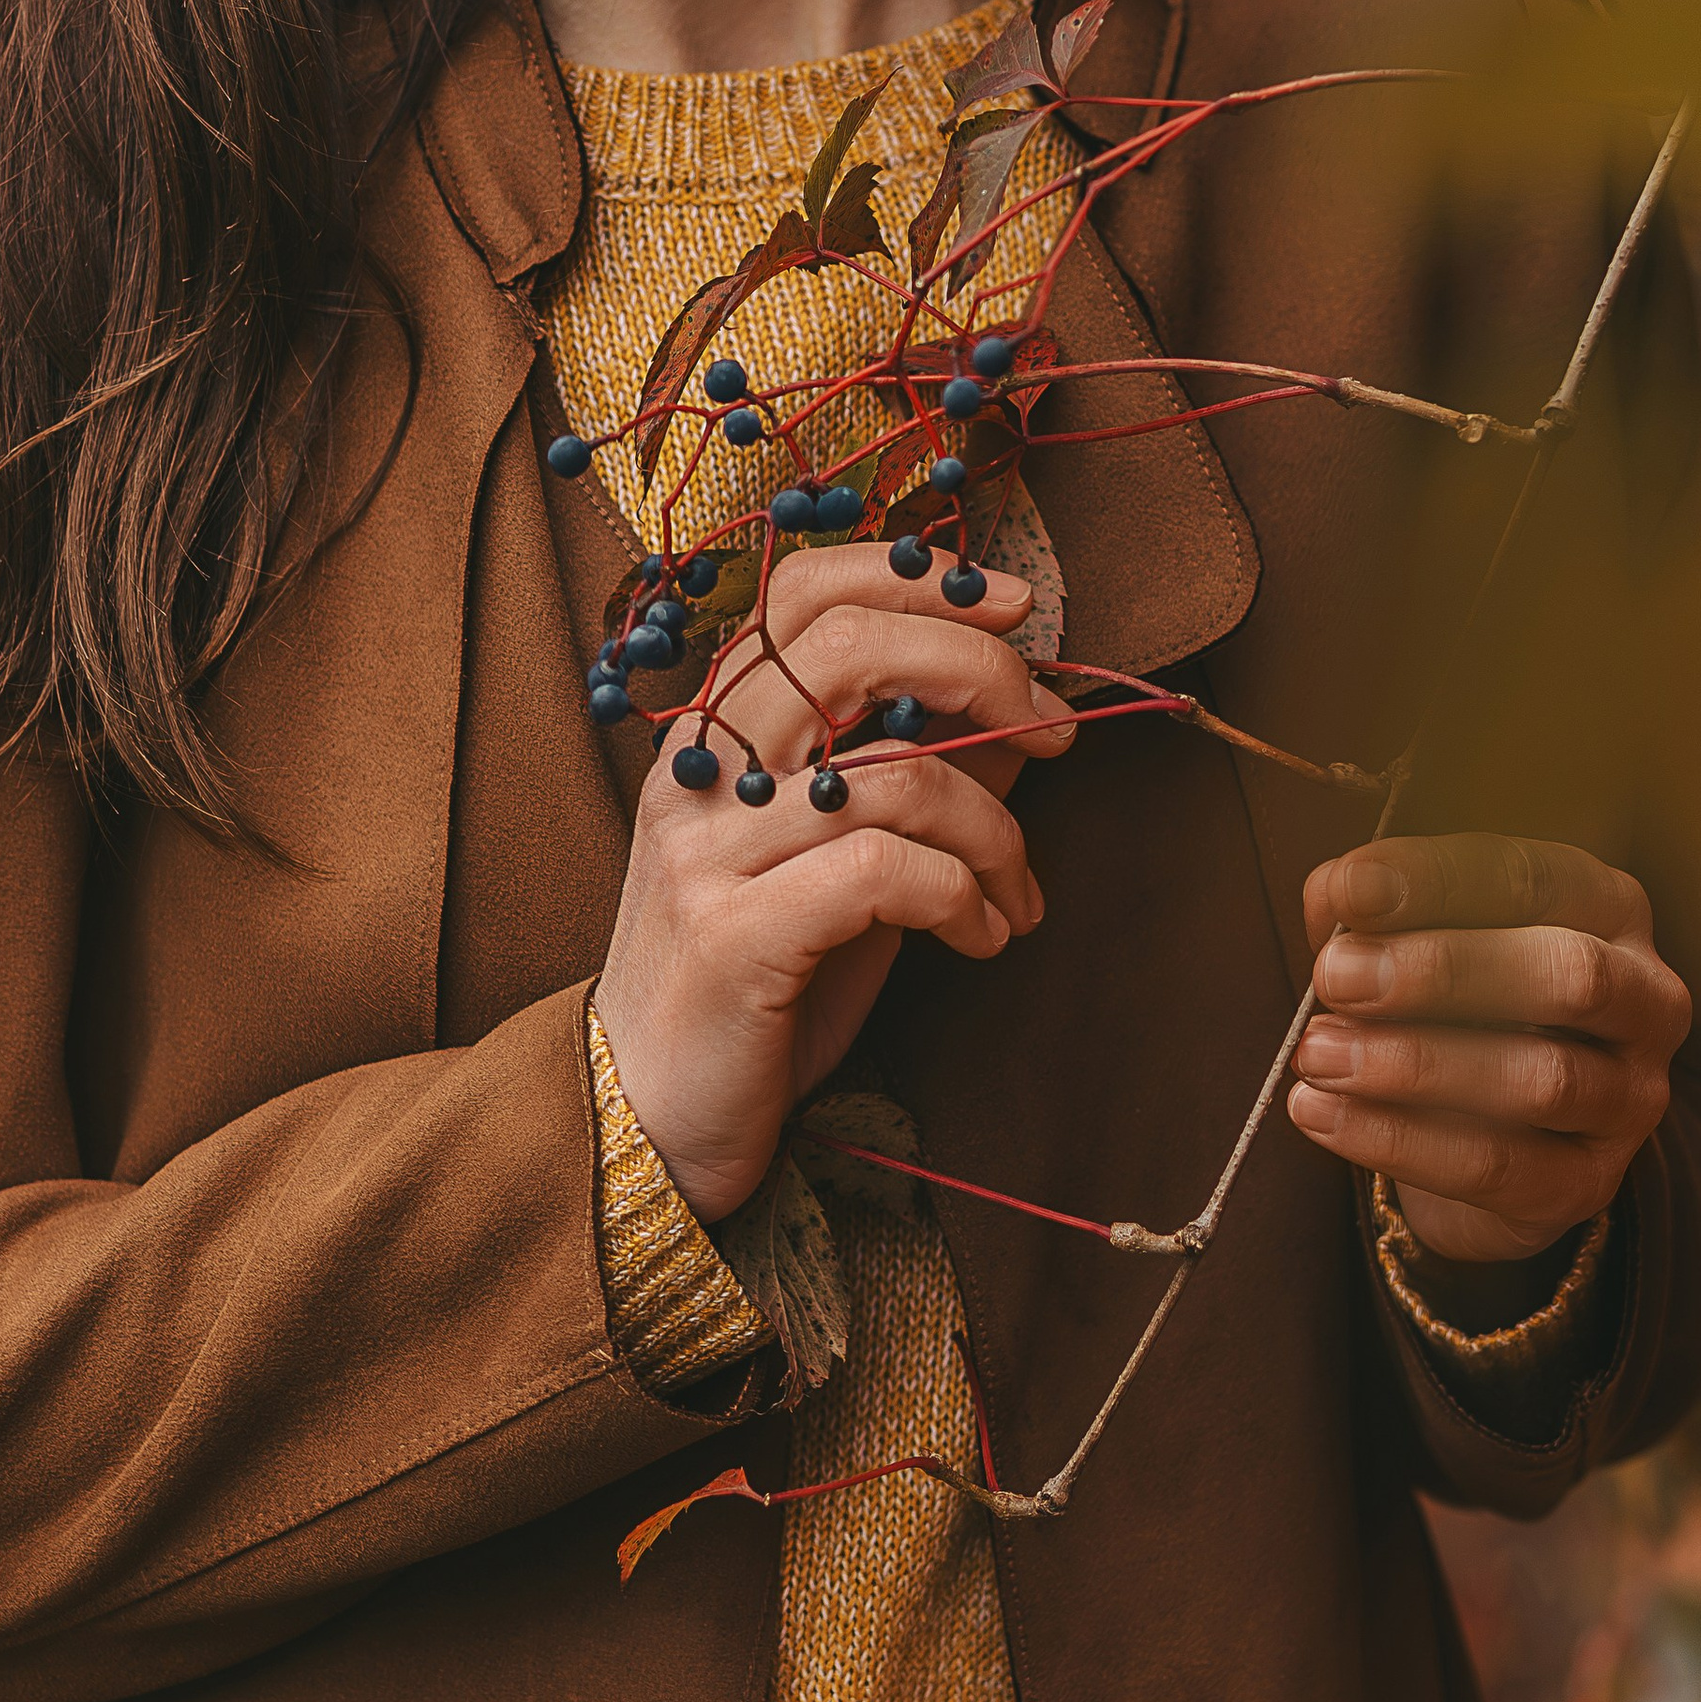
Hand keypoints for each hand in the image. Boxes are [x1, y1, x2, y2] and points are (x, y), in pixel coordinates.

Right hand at [593, 544, 1075, 1224]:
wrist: (646, 1123)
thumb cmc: (757, 988)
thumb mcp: (844, 867)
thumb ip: (916, 781)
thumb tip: (1025, 711)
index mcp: (714, 737)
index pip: (801, 594)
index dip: (914, 578)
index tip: (1013, 606)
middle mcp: (698, 774)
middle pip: (846, 647)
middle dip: (978, 668)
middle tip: (1054, 731)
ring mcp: (706, 852)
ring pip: (893, 773)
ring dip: (997, 830)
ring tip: (1019, 894)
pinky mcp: (735, 937)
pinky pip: (884, 872)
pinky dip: (964, 896)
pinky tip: (983, 938)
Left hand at [1287, 833, 1689, 1265]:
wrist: (1476, 1133)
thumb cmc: (1448, 1001)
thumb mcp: (1416, 933)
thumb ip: (1379, 907)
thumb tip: (1336, 896)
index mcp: (1606, 906)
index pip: (1534, 877)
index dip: (1439, 879)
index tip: (1348, 890)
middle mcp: (1645, 997)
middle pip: (1568, 976)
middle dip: (1442, 972)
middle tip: (1334, 976)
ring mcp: (1632, 1099)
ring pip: (1541, 1082)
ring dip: (1414, 1065)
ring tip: (1317, 1053)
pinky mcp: (1590, 1184)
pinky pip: (1499, 1168)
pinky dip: (1398, 1141)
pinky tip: (1320, 1114)